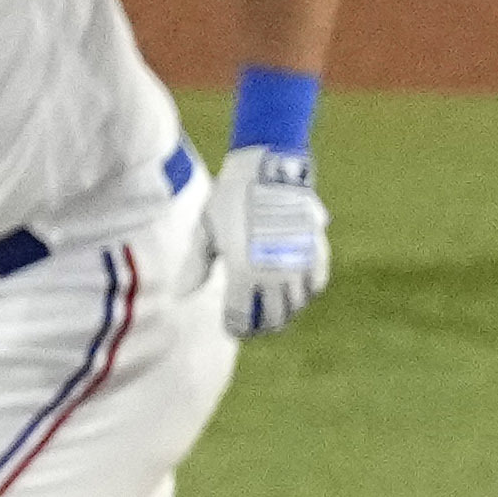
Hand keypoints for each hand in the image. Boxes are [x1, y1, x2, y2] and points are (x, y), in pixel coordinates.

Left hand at [207, 145, 328, 333]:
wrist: (268, 168)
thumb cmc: (231, 198)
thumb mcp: (205, 230)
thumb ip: (195, 266)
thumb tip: (181, 295)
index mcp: (244, 273)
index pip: (242, 319)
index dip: (236, 328)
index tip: (232, 328)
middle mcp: (274, 274)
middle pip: (273, 318)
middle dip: (262, 326)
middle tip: (254, 325)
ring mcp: (299, 264)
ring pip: (296, 306)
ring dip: (284, 312)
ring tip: (273, 311)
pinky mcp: (317, 252)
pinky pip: (315, 286)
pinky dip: (304, 294)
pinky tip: (293, 290)